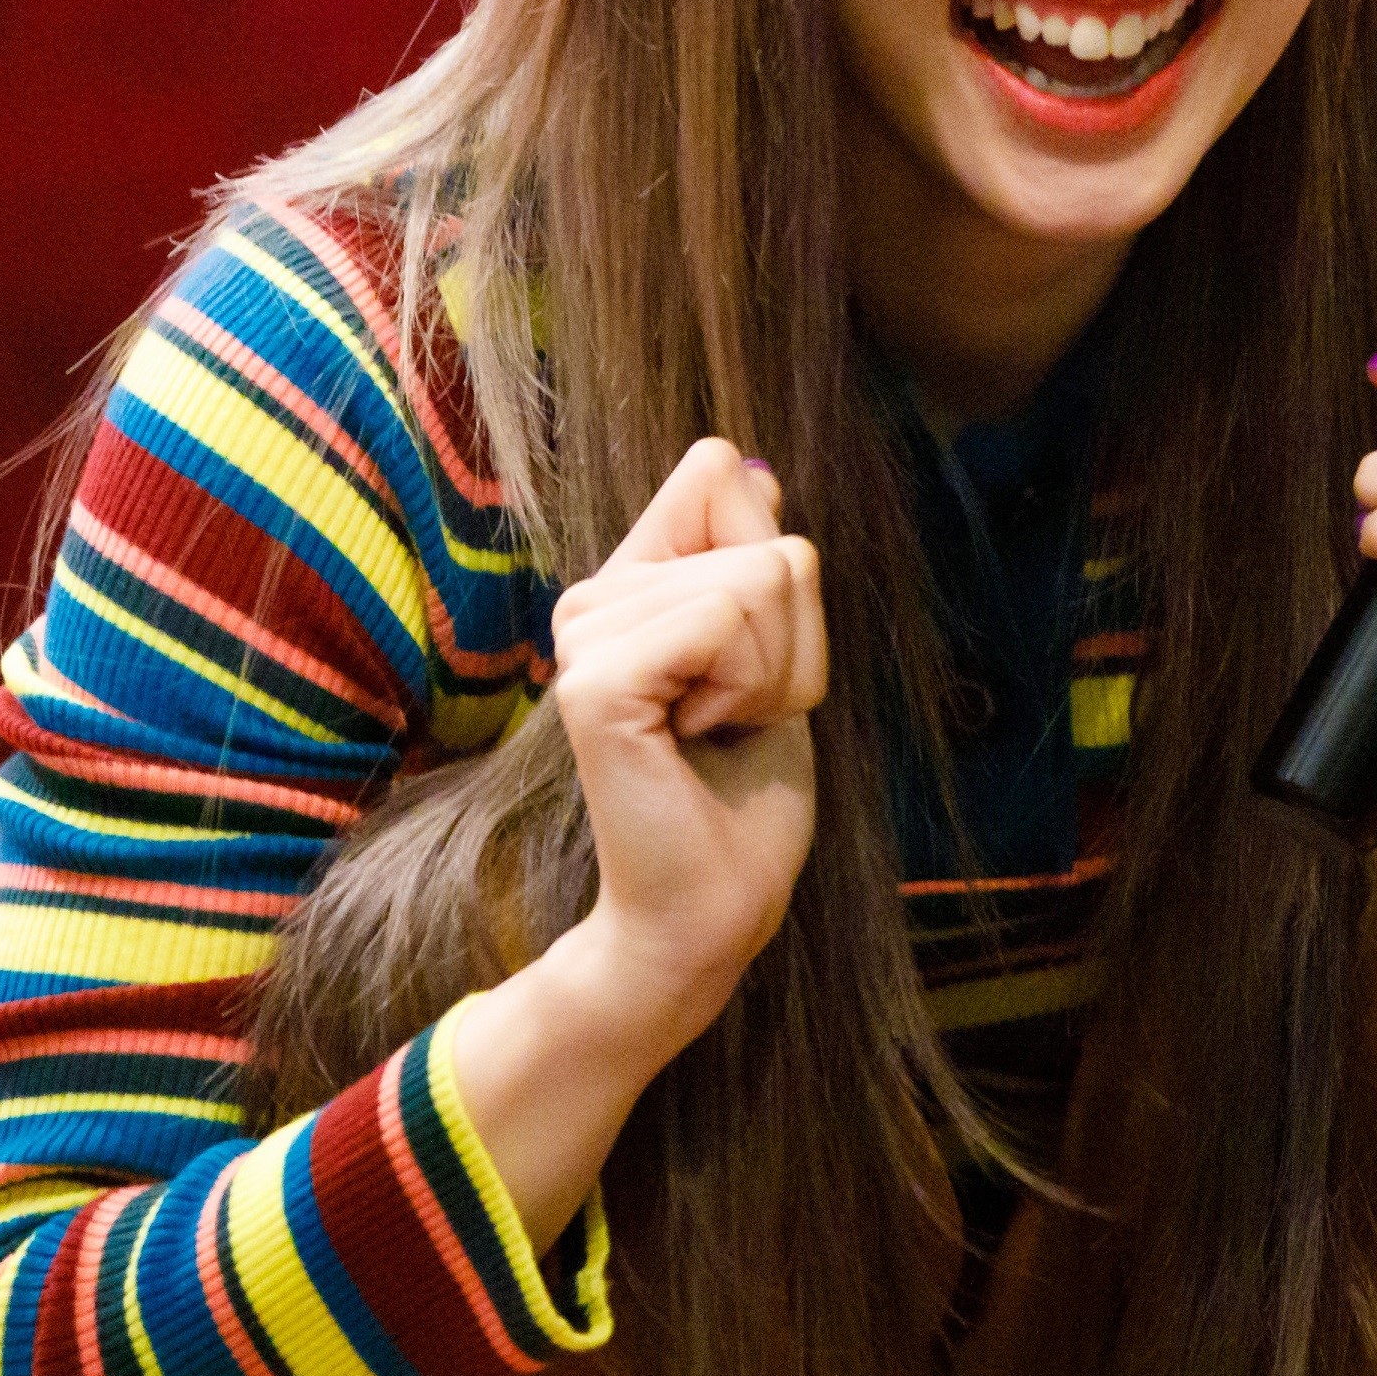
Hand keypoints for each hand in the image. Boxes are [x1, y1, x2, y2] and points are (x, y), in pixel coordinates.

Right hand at [549, 437, 824, 1072]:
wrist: (709, 910)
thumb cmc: (744, 798)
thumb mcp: (776, 654)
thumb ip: (754, 558)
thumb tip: (749, 465)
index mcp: (630, 584)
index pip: (717, 472)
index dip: (777, 567)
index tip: (751, 662)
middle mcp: (595, 597)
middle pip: (765, 538)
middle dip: (790, 640)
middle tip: (737, 717)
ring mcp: (586, 635)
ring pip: (756, 580)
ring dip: (774, 671)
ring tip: (718, 732)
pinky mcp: (596, 681)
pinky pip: (724, 619)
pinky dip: (750, 687)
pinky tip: (698, 738)